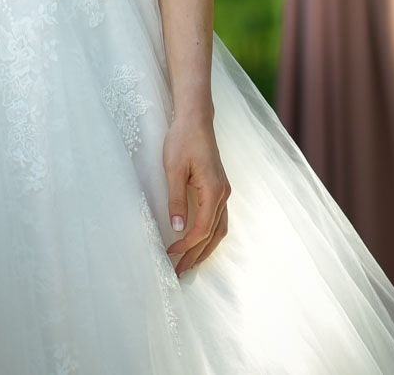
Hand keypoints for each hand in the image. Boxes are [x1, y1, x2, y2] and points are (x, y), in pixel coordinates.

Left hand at [163, 114, 229, 275]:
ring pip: (220, 229)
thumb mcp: (173, 169)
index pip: (202, 228)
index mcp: (213, 190)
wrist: (196, 119)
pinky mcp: (219, 188)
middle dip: (196, 255)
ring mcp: (224, 191)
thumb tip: (176, 227)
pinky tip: (199, 242)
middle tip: (179, 273)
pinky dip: (210, 235)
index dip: (186, 245)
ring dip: (205, 249)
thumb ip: (176, 199)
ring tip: (190, 265)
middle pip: (213, 234)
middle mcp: (223, 194)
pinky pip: (218, 219)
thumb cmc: (182, 140)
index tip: (170, 253)